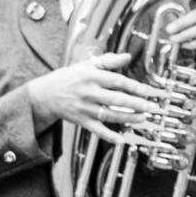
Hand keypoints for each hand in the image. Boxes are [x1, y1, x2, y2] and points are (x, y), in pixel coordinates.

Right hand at [27, 53, 162, 144]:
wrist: (44, 94)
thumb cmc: (68, 78)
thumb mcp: (86, 65)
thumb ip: (108, 60)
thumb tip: (127, 56)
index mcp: (90, 76)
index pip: (117, 81)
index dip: (134, 86)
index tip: (149, 91)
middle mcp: (88, 92)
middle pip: (115, 99)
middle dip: (136, 104)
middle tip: (151, 107)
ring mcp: (84, 107)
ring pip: (109, 115)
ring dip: (128, 118)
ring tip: (143, 118)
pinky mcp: (81, 120)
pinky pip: (96, 130)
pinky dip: (108, 136)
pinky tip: (121, 140)